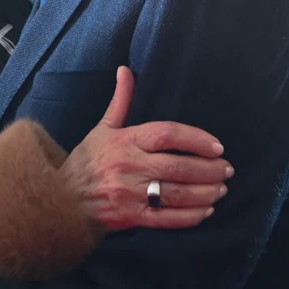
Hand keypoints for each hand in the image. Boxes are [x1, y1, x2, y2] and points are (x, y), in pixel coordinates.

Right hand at [58, 66, 232, 231]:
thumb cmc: (86, 162)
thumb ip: (121, 101)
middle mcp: (128, 166)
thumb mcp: (102, 129)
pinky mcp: (131, 218)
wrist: (62, 200)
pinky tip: (206, 210)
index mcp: (124, 141)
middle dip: (209, 169)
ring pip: (177, 193)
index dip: (196, 139)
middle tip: (226, 169)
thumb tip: (126, 70)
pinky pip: (168, 219)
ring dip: (206, 192)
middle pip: (178, 166)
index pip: (167, 134)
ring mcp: (130, 194)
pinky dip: (191, 216)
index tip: (216, 146)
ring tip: (221, 188)